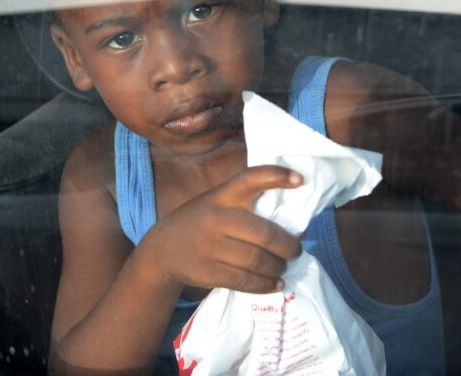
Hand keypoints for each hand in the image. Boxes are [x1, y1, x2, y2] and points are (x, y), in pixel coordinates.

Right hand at [138, 166, 303, 294]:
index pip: (249, 178)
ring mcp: (210, 246)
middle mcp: (216, 217)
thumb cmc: (201, 223)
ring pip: (258, 260)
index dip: (275, 176)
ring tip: (284, 267)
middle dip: (288, 246)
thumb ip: (246, 208)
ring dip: (278, 267)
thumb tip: (295, 229)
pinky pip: (245, 281)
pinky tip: (275, 284)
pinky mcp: (206, 271)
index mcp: (222, 195)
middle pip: (265, 234)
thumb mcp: (216, 203)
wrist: (161, 249)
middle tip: (296, 251)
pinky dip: (266, 285)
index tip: (299, 179)